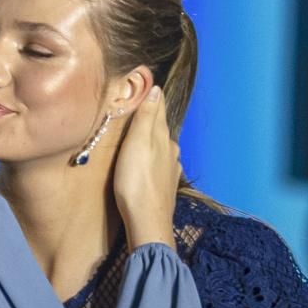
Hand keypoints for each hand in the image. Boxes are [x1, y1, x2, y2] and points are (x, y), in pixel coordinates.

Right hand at [112, 87, 179, 250]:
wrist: (148, 221)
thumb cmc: (136, 181)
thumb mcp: (138, 143)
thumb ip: (147, 117)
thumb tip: (157, 89)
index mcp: (163, 138)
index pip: (158, 109)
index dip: (151, 97)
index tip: (144, 86)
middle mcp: (171, 151)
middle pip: (160, 128)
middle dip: (151, 116)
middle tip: (137, 106)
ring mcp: (170, 169)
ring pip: (161, 146)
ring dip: (152, 138)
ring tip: (139, 133)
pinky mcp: (165, 185)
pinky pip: (160, 163)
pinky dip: (153, 156)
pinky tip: (148, 161)